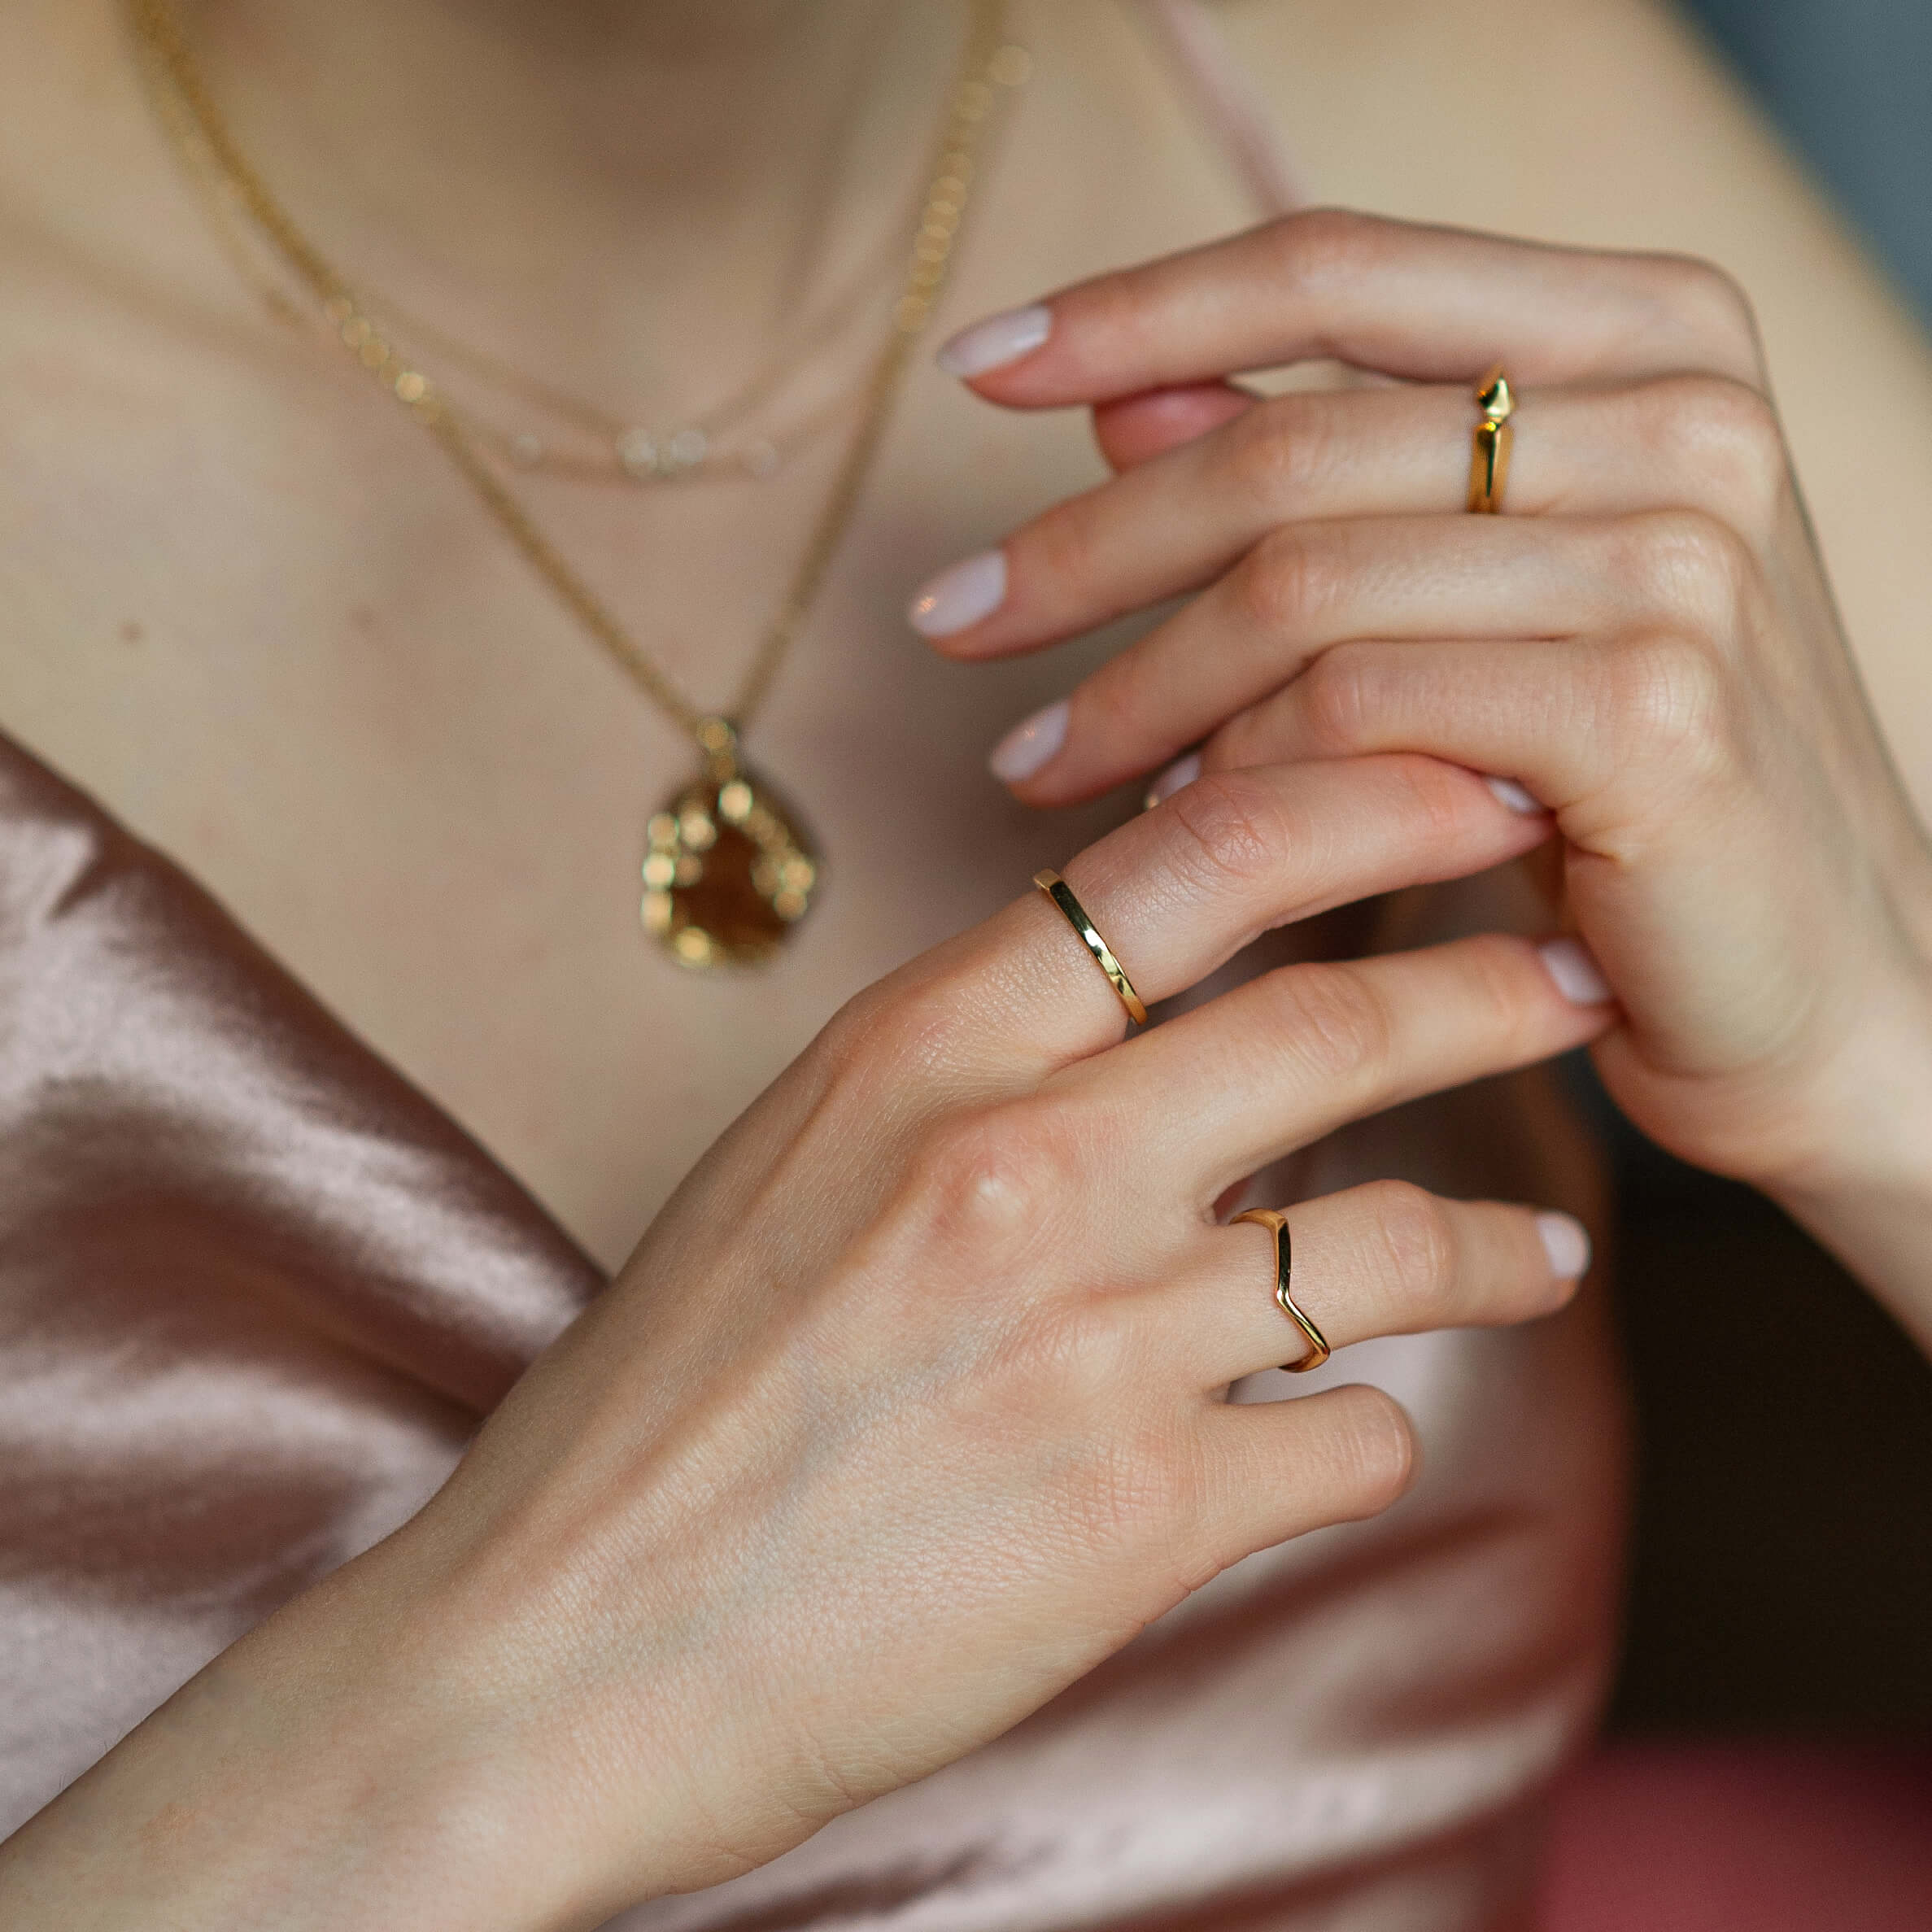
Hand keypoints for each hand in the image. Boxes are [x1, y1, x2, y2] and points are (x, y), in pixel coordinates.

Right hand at [0, 752, 1605, 1930]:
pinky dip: (1357, 1437)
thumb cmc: (670, 1398)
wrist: (561, 1644)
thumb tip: (1153, 1015)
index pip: (1194, 861)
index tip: (1458, 788)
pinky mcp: (1139, 1514)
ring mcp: (1089, 1338)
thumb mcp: (803, 1163)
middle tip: (1570, 982)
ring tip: (1547, 1250)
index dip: (1362, 802)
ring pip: (1388, 1246)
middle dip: (1490, 992)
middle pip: (1333, 1026)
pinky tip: (1336, 1444)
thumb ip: (977, 1072)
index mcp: (914, 1051)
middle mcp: (1015, 1164)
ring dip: (1494, 1246)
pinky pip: (1342, 1442)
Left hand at [914, 209, 1931, 1322]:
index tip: (977, 361)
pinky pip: (1358, 712)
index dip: (1135, 305)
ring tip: (1036, 764)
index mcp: (1642, 335)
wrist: (1810, 987)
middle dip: (1084, 544)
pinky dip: (1239, 769)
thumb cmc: (1621, 791)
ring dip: (1134, 686)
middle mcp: (1681, 412)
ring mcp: (1682, 554)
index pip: (1338, 266)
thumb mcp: (1470, 603)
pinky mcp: (1655, 709)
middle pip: (1288, 440)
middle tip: (952, 624)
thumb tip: (1124, 395)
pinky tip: (1174, 817)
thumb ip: (1324, 482)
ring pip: (1302, 584)